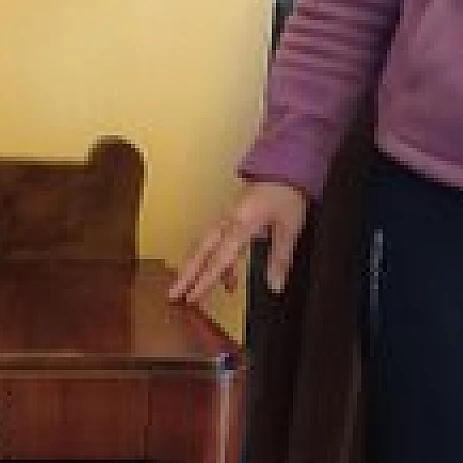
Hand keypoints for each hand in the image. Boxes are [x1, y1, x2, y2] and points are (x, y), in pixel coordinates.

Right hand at [169, 181, 308, 305]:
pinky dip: (214, 260)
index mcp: (240, 222)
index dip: (205, 280)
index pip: (219, 258)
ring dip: (195, 268)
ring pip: (204, 246)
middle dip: (185, 274)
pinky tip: (226, 279)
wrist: (286, 165)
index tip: (191, 297)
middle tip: (172, 294)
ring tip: (190, 291)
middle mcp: (227, 220)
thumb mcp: (290, 227)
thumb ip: (279, 257)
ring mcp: (226, 217)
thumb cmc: (288, 193)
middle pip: (200, 251)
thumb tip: (273, 285)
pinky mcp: (229, 217)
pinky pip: (215, 241)